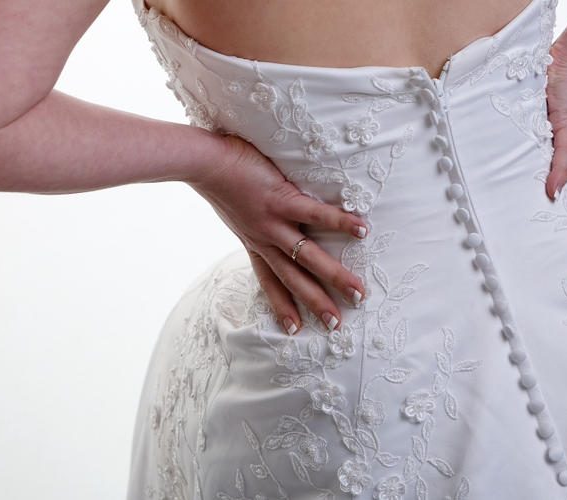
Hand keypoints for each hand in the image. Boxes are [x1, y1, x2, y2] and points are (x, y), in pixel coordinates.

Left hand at [187, 133, 367, 335]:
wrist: (203, 163)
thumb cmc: (217, 179)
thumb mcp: (233, 212)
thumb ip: (250, 220)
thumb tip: (261, 216)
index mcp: (253, 243)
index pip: (269, 282)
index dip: (282, 305)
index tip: (294, 330)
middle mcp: (264, 240)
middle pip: (294, 279)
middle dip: (317, 303)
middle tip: (337, 325)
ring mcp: (273, 224)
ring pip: (308, 257)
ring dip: (335, 277)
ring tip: (358, 293)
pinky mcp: (281, 201)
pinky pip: (316, 215)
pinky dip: (340, 223)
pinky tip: (362, 231)